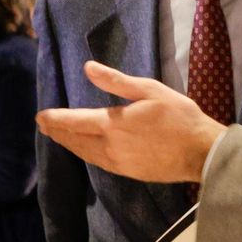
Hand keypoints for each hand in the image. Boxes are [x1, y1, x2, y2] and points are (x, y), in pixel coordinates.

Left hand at [35, 61, 224, 182]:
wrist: (201, 152)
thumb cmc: (179, 116)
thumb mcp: (150, 90)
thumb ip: (116, 82)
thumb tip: (88, 68)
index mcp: (114, 124)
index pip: (75, 121)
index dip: (55, 119)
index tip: (40, 116)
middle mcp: (110, 147)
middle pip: (76, 140)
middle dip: (58, 132)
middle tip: (44, 126)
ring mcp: (118, 163)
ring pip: (86, 153)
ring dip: (70, 144)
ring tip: (59, 137)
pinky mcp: (128, 172)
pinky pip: (99, 162)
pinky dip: (86, 154)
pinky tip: (85, 150)